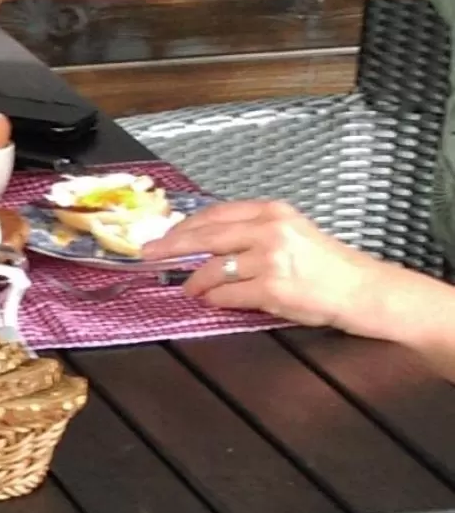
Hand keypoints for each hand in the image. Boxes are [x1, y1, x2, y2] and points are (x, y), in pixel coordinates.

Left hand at [140, 199, 379, 326]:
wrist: (363, 290)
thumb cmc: (327, 265)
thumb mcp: (291, 233)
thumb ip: (252, 231)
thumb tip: (204, 238)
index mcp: (271, 212)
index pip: (214, 213)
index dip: (184, 224)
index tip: (162, 232)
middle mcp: (268, 230)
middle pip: (205, 236)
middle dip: (171, 246)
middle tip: (148, 254)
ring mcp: (270, 259)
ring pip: (213, 269)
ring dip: (195, 281)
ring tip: (189, 288)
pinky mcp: (272, 288)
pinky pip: (229, 294)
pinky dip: (215, 299)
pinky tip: (211, 301)